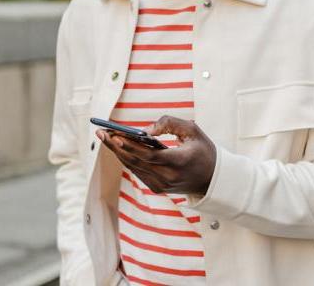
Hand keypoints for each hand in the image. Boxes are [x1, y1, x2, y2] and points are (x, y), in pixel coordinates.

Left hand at [96, 115, 216, 195]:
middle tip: (101, 131)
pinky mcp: (157, 188)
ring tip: (104, 136)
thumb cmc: (203, 150)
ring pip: (133, 167)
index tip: (115, 134)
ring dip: (118, 151)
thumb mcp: (192, 130)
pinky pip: (138, 171)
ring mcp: (162, 185)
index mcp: (180, 162)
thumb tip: (144, 130)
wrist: (212, 179)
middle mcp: (169, 177)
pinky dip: (127, 158)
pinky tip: (117, 147)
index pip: (150, 155)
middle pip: (136, 161)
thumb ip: (169, 124)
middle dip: (116, 146)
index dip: (131, 146)